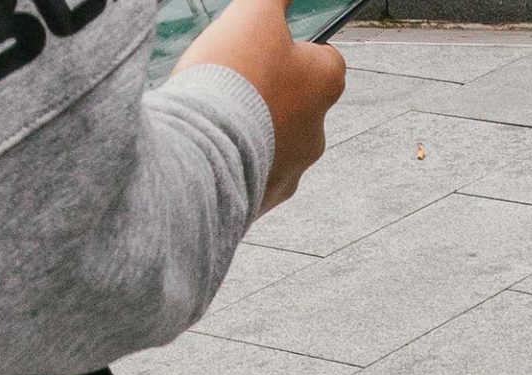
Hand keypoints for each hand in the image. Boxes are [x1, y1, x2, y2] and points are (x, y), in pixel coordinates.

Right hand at [175, 0, 346, 212]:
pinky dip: (236, 162)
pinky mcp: (264, 199)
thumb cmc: (234, 77)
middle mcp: (319, 132)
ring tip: (217, 116)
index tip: (273, 44)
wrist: (204, 150)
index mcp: (327, 86)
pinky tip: (211, 148)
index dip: (299, 48)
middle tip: (234, 80)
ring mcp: (293, 169)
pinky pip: (252, 175)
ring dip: (253, 129)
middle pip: (299, 103)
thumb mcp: (255, 14)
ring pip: (275, 142)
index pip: (326, 59)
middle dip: (271, 93)